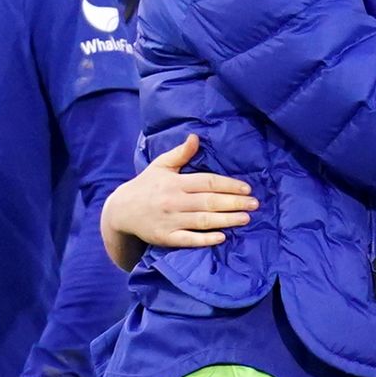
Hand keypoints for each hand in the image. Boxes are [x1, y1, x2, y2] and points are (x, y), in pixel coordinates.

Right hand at [104, 134, 257, 248]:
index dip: (228, 185)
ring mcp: (170, 220)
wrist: (121, 211)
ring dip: (226, 220)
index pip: (207, 182)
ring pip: (202, 221)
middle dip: (233, 202)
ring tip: (245, 218)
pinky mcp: (166, 237)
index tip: (247, 188)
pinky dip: (205, 239)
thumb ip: (180, 154)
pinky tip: (222, 237)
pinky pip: (188, 239)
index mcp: (175, 182)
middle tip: (254, 204)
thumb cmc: (146, 185)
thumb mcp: (160, 166)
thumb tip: (196, 137)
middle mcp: (174, 201)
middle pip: (209, 202)